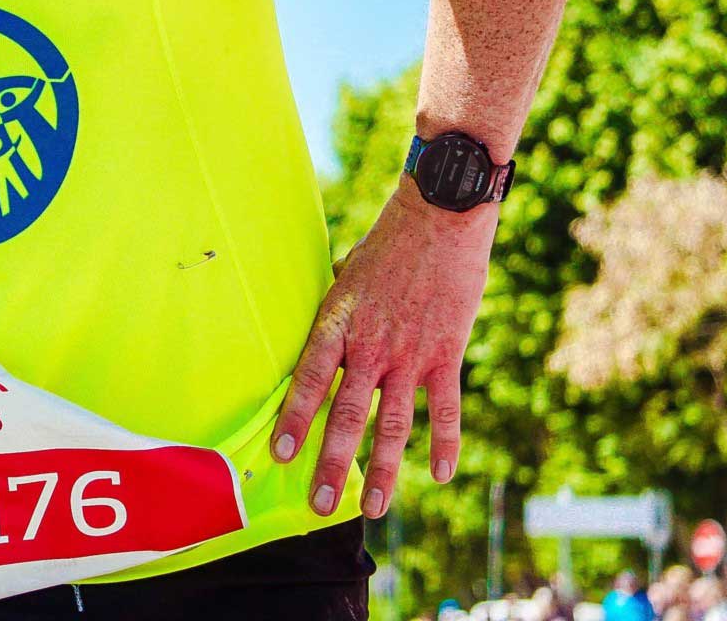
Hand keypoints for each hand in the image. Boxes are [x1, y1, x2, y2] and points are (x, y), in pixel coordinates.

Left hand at [270, 182, 496, 518]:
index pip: (309, 380)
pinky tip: (438, 476)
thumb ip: (333, 317)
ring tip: (371, 507)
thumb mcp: (343, 276)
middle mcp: (371, 345)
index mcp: (338, 323)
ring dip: (382, 470)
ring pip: (394, 425)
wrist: (440, 219)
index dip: (294, 419)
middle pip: (348, 415)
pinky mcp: (446, 354)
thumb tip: (315, 344)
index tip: (280, 455)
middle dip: (333, 464)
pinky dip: (444, 445)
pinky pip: (447, 410)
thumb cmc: (386, 244)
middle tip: (320, 505)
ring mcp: (411, 354)